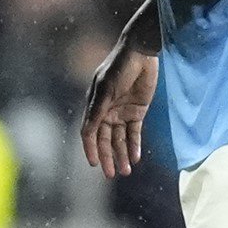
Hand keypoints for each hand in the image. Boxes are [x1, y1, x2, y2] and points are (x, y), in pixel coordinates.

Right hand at [81, 42, 158, 178]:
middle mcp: (106, 111)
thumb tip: (86, 133)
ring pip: (120, 139)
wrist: (140, 53)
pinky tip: (135, 158)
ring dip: (121, 155)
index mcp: (94, 105)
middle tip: (111, 174)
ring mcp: (122, 112)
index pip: (90, 132)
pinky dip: (134, 146)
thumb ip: (97, 112)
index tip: (93, 164)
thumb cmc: (118, 68)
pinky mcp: (138, 111)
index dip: (91, 148)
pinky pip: (134, 133)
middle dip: (107, 157)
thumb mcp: (105, 90)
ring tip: (126, 171)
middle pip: (105, 140)